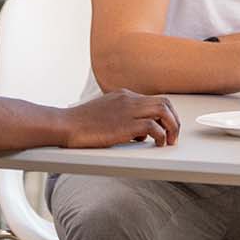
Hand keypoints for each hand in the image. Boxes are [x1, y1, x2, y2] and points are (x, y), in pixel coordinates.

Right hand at [60, 90, 179, 147]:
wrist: (66, 125)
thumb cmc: (81, 124)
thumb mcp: (105, 112)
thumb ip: (122, 116)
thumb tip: (138, 132)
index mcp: (123, 95)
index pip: (154, 100)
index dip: (164, 115)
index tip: (166, 128)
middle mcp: (128, 99)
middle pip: (164, 102)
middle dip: (173, 119)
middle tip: (173, 136)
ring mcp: (127, 110)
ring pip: (163, 110)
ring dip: (171, 126)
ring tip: (169, 141)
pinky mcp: (125, 125)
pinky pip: (153, 127)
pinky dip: (160, 136)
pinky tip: (158, 144)